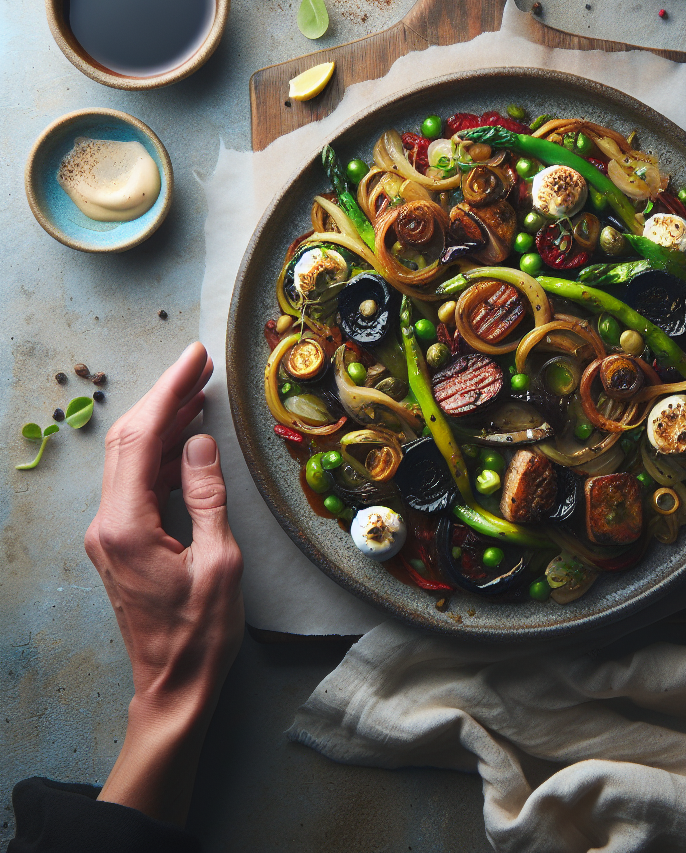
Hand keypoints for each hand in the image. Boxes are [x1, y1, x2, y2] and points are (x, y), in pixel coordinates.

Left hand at [85, 343, 243, 824]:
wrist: (173, 685)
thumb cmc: (202, 633)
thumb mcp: (219, 562)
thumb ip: (206, 496)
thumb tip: (199, 442)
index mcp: (126, 526)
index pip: (141, 440)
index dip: (169, 392)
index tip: (195, 359)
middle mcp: (106, 524)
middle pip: (126, 441)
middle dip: (163, 396)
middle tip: (198, 363)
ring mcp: (109, 533)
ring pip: (129, 458)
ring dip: (162, 420)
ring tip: (198, 389)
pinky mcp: (120, 541)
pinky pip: (136, 481)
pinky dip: (161, 451)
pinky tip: (186, 436)